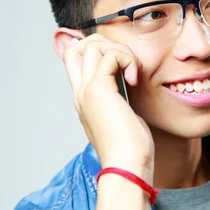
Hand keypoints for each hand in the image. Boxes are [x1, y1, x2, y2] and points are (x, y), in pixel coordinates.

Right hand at [63, 34, 153, 180]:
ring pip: (92, 45)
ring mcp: (87, 90)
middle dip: (107, 44)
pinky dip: (127, 59)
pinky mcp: (99, 90)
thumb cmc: (130, 149)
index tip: (121, 63)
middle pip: (79, 46)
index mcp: (83, 99)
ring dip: (119, 50)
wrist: (126, 166)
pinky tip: (135, 79)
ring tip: (132, 71)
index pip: (74, 59)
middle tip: (127, 63)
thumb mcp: (122, 118)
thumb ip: (119, 99)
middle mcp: (80, 92)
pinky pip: (110, 55)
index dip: (96, 49)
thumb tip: (128, 82)